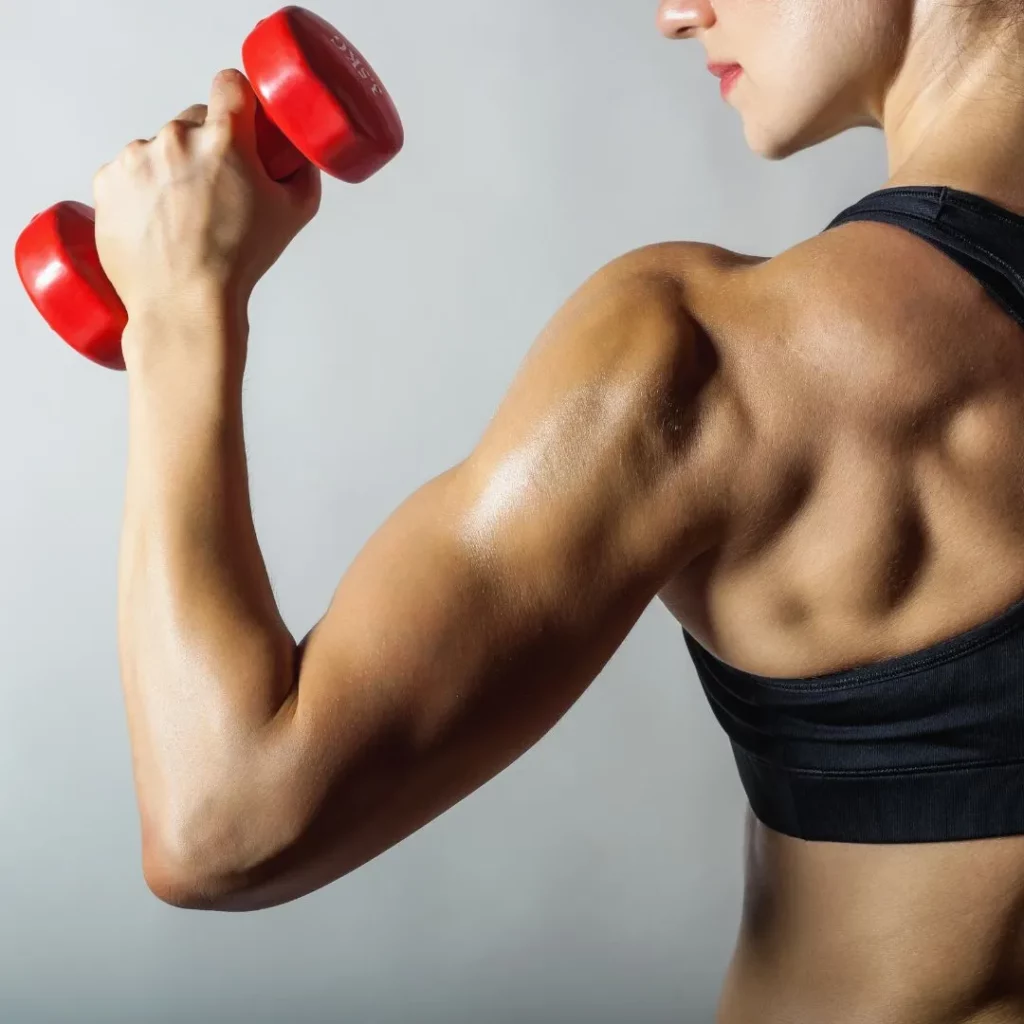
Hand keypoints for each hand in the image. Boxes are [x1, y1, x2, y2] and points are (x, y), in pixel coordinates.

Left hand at [92, 69, 321, 353]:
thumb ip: (300, 174)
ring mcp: (135, 158)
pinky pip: (127, 173)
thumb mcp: (293, 216)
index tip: (238, 119)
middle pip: (193, 121)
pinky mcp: (107, 181)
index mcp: (223, 140)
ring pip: (158, 149)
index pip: (229, 85)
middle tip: (216, 191)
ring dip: (170, 172)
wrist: (184, 305)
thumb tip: (297, 158)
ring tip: (183, 218)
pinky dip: (141, 193)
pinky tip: (158, 224)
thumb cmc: (237, 264)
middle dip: (206, 148)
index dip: (237, 102)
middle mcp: (175, 139)